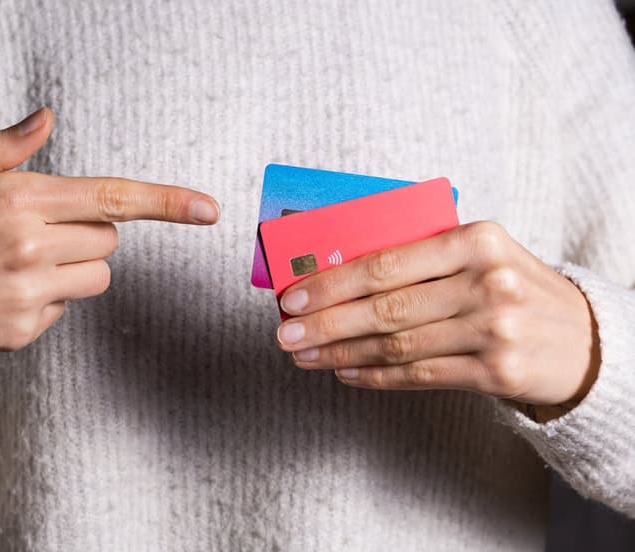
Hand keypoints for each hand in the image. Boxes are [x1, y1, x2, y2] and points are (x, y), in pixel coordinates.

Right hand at [0, 107, 219, 444]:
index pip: (111, 197)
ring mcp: (32, 295)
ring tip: (15, 264)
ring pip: (98, 273)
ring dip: (73, 265)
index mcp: (14, 200)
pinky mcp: (27, 331)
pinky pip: (67, 306)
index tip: (209, 207)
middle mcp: (31, 247)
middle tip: (31, 231)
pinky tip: (0, 294)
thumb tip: (47, 117)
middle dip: (85, 230)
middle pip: (109, 236)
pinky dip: (47, 297)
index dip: (166, 200)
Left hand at [275, 221, 600, 408]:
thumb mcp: (477, 256)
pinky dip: (376, 376)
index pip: (386, 263)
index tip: (293, 296)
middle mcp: (487, 281)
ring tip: (306, 356)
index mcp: (475, 239)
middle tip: (286, 335)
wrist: (584, 338)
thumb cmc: (512, 288)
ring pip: (397, 345)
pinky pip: (419, 375)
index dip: (332, 283)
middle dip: (325, 323)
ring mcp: (495, 329)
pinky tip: (346, 373)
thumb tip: (337, 274)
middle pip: (385, 307)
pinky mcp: (498, 371)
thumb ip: (419, 258)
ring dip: (341, 353)